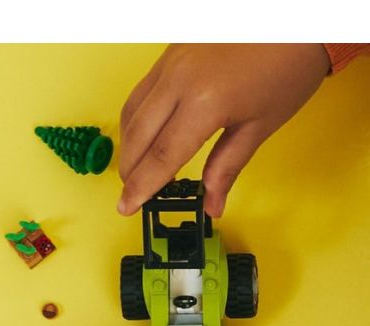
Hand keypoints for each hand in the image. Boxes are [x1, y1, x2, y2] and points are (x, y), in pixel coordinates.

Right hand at [118, 44, 329, 216]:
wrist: (297, 18)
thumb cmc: (287, 67)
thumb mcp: (260, 126)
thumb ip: (227, 168)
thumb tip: (211, 204)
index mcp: (205, 102)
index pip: (161, 156)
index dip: (142, 188)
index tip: (128, 208)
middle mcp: (179, 80)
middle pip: (137, 137)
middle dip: (130, 172)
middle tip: (133, 195)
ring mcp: (170, 62)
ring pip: (131, 113)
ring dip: (128, 147)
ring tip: (137, 170)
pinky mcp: (170, 53)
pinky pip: (140, 93)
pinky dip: (135, 120)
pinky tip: (143, 136)